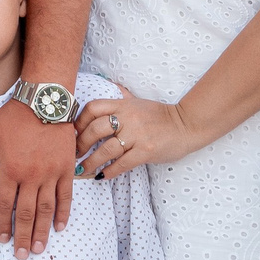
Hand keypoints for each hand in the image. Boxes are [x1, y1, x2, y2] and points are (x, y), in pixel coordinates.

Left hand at [0, 100, 75, 257]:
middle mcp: (31, 175)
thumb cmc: (14, 116)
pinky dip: (63, 212)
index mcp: (10, 169)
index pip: (4, 203)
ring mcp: (51, 173)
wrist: (45, 100)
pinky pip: (65, 195)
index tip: (3, 239)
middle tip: (22, 255)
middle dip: (23, 236)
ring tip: (39, 248)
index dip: (3, 224)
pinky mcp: (66, 168)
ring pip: (46, 209)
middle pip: (26, 212)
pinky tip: (60, 227)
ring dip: (42, 230)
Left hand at [74, 96, 199, 180]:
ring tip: (82, 170)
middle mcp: (128, 118)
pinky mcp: (147, 150)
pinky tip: (102, 176)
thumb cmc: (161, 115)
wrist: (187, 125)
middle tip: (75, 155)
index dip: (78, 121)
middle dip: (80, 144)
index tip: (73, 133)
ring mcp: (137, 134)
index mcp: (123, 105)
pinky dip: (110, 171)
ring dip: (91, 162)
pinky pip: (122, 163)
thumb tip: (108, 83)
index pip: (92, 108)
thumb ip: (122, 96)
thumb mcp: (138, 101)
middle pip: (95, 130)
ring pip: (106, 150)